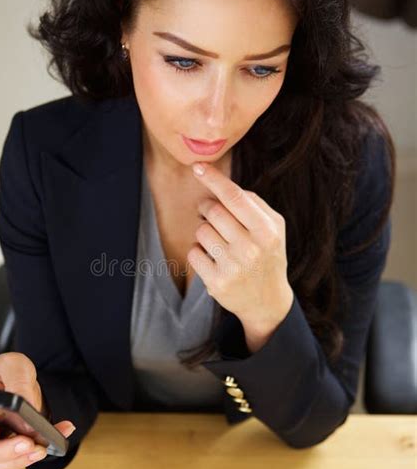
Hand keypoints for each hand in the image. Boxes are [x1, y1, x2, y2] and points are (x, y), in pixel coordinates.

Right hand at [0, 352, 74, 468]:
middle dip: (1, 451)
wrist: (25, 386)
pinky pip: (11, 465)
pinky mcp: (4, 455)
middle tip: (26, 443)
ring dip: (16, 460)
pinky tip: (49, 444)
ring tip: (40, 448)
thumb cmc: (10, 373)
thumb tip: (25, 405)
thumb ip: (18, 379)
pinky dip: (31, 458)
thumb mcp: (15, 365)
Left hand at [189, 162, 293, 337]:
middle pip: (213, 211)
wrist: (267, 301)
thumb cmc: (268, 255)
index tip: (197, 167)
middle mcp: (251, 248)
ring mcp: (233, 267)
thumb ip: (253, 204)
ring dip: (205, 232)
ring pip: (201, 231)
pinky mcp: (216, 282)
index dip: (214, 179)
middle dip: (208, 207)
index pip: (235, 197)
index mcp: (267, 230)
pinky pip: (193, 252)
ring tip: (220, 243)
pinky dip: (199, 252)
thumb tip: (222, 184)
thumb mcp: (274, 228)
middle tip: (212, 214)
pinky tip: (214, 259)